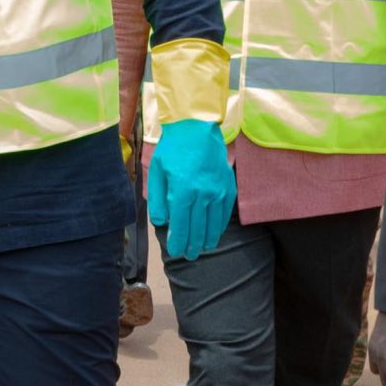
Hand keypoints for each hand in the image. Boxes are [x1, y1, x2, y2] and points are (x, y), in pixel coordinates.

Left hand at [147, 118, 235, 261]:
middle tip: (189, 256)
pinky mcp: (228, 187)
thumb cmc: (173, 149)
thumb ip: (159, 200)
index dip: (178, 241)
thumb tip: (162, 222)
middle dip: (193, 245)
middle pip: (198, 227)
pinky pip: (225, 212)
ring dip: (208, 239)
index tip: (176, 251)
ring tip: (203, 249)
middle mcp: (203, 194)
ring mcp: (218, 191)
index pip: (181, 225)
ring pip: (213, 223)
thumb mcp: (158, 172)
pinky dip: (220, 225)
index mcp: (182, 191)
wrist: (197, 128)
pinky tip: (216, 233)